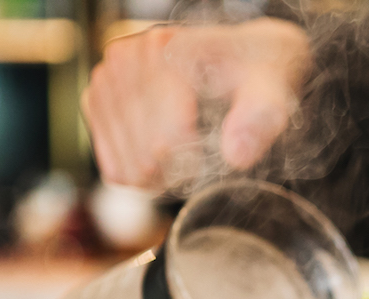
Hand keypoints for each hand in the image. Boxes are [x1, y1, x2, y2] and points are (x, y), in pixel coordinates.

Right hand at [81, 19, 310, 189]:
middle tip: (207, 155)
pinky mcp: (96, 103)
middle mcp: (126, 58)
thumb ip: (261, 119)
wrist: (240, 59)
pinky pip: (114, 167)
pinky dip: (142, 178)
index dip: (199, 160)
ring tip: (190, 157)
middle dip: (181, 169)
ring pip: (128, 166)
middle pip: (145, 155)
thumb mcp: (273, 92)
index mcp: (164, 49)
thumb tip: (236, 156)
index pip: (167, 138)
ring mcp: (105, 80)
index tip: (222, 150)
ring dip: (163, 177)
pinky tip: (166, 162)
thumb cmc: (256, 75)